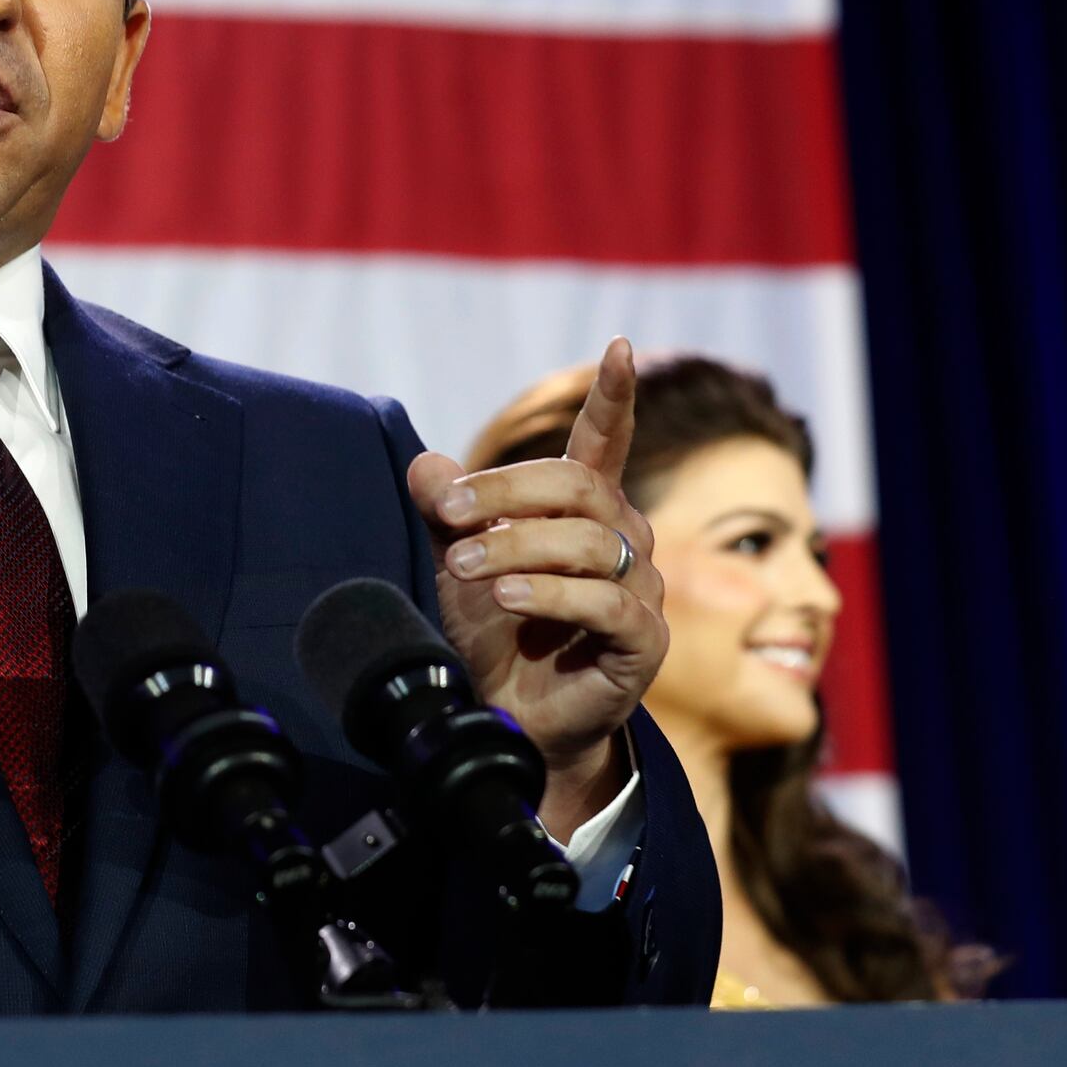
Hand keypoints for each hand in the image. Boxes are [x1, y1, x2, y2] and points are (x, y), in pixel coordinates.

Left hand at [405, 337, 665, 834]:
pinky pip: (606, 602)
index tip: (617, 348)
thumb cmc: (494, 633)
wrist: (506, 718)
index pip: (606, 443)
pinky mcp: (643, 641)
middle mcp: (625, 539)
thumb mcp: (458, 561)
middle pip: (577, 486)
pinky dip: (551, 593)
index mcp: (587, 510)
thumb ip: (447, 510)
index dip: (613, 397)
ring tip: (464, 567)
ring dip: (514, 546)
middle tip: (447, 513)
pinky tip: (508, 596)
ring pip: (586, 541)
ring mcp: (641, 590)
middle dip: (505, 491)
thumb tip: (423, 463)